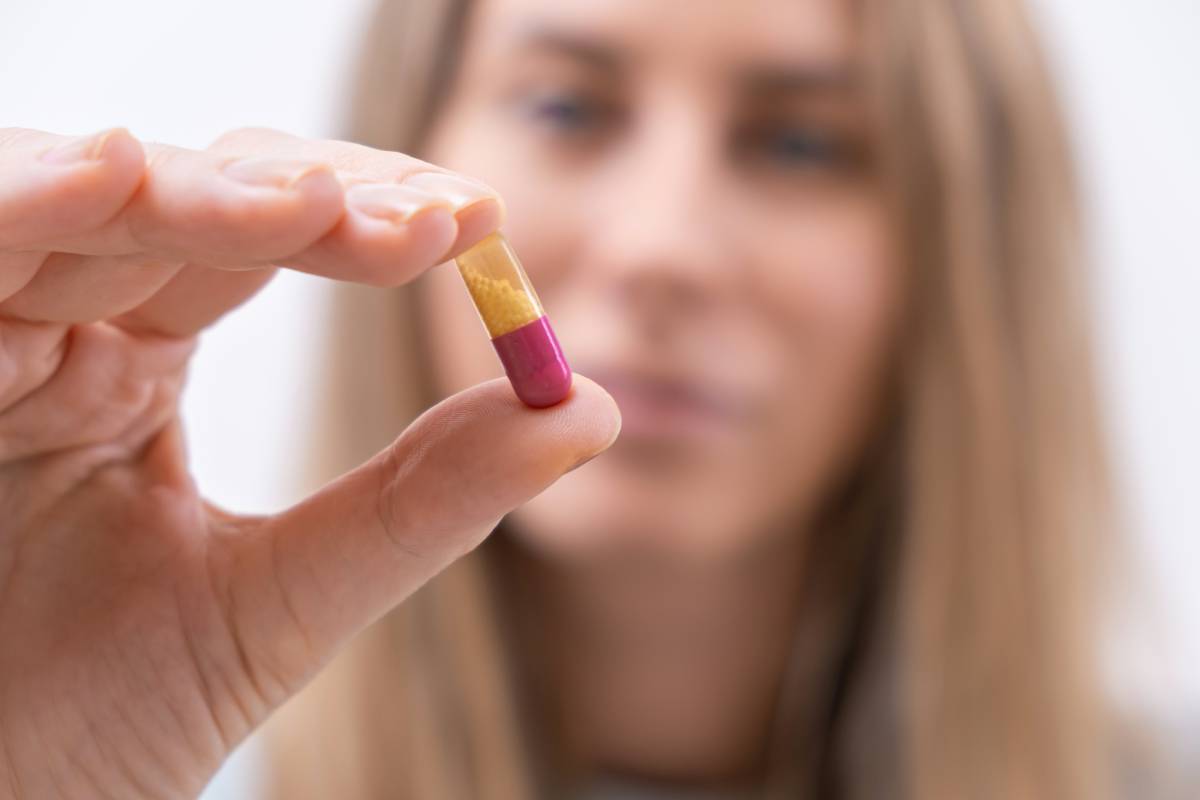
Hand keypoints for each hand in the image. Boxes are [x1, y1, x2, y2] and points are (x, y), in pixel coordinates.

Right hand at [0, 126, 619, 797]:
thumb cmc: (105, 718)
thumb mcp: (286, 601)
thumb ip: (426, 504)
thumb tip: (590, 410)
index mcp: (139, 361)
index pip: (262, 235)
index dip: (366, 216)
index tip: (477, 226)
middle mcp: (59, 328)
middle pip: (186, 192)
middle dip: (309, 192)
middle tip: (429, 221)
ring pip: (78, 197)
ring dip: (197, 189)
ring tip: (315, 205)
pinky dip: (25, 197)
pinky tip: (116, 174)